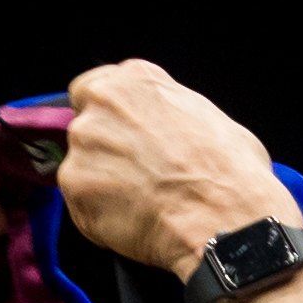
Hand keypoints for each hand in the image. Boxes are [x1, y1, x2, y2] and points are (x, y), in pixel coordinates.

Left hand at [53, 60, 293, 279]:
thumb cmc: (228, 170)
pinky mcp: (75, 187)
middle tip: (135, 176)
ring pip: (80, 167)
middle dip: (103, 152)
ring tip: (139, 203)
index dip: (106, 117)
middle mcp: (101, 105)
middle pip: (84, 128)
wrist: (223, 216)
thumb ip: (169, 113)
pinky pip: (79, 204)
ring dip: (100, 185)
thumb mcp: (207, 117)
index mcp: (135, 80)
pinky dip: (98, 216)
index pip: (92, 89)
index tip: (119, 135)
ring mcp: (84, 146)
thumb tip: (168, 128)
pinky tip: (132, 221)